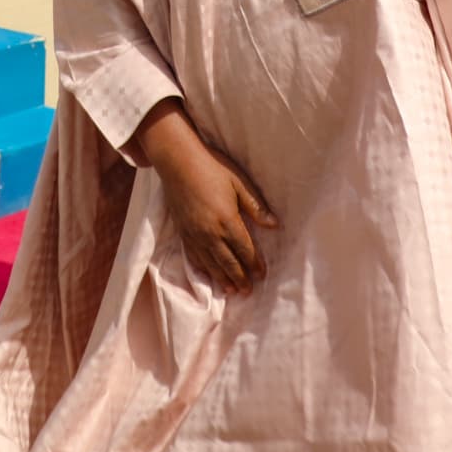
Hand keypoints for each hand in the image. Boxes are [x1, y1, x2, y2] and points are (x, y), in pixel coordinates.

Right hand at [132, 102, 277, 294]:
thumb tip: (274, 224)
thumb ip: (256, 206)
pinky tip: (208, 273)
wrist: (177, 161)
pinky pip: (194, 256)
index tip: (261, 274)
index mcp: (227, 221)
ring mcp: (195, 234)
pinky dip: (203, 268)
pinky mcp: (183, 231)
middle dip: (239, 277)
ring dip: (222, 277)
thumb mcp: (239, 182)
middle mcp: (210, 232)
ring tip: (231, 290)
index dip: (254, 263)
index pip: (244, 249)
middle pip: (228, 261)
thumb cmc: (212, 167)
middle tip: (248, 291)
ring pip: (211, 263)